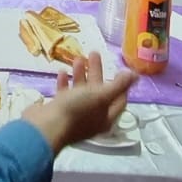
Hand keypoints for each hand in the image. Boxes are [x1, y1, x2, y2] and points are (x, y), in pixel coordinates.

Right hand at [21, 52, 136, 153]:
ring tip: (77, 58)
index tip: (117, 68)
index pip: (118, 99)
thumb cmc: (77, 111)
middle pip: (98, 92)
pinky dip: (64, 82)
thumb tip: (136, 75)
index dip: (120, 84)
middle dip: (97, 72)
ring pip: (80, 92)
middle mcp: (91, 117)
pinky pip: (64, 94)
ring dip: (80, 74)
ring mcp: (74, 115)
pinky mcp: (58, 111)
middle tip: (93, 53)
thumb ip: (118, 85)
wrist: (45, 127)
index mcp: (105, 116)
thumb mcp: (101, 96)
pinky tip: (61, 71)